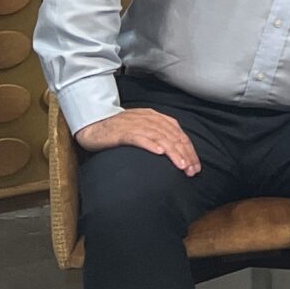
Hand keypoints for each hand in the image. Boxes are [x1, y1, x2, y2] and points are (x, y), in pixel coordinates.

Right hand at [72, 107, 200, 174]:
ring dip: (172, 152)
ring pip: (160, 137)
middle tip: (191, 170)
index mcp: (157, 118)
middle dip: (185, 154)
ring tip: (181, 165)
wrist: (94, 123)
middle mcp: (149, 119)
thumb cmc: (120, 129)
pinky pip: (139, 137)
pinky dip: (150, 144)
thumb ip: (160, 135)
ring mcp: (136, 124)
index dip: (190, 151)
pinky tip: (159, 153)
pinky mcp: (122, 132)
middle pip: (173, 137)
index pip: (179, 134)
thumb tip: (178, 152)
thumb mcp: (144, 128)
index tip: (196, 167)